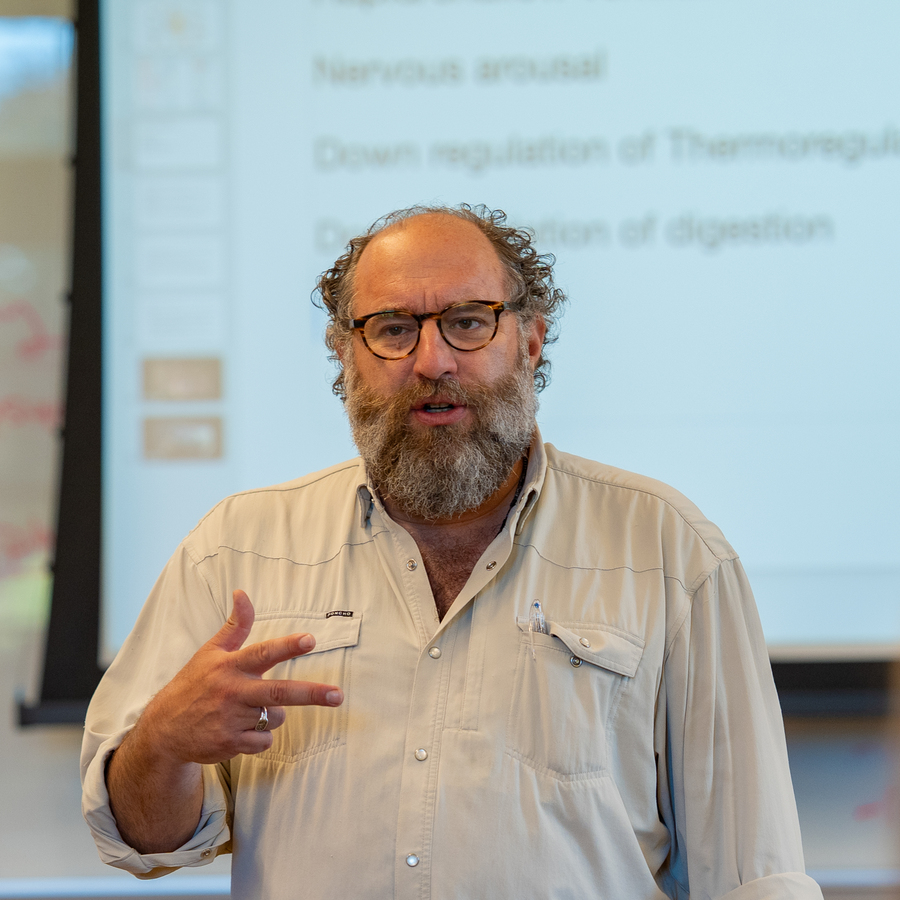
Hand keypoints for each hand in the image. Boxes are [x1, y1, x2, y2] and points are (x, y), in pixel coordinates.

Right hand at [138, 589, 343, 764]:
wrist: (164, 730)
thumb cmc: (193, 684)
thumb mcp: (210, 652)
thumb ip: (235, 626)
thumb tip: (242, 592)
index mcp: (229, 666)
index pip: (263, 652)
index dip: (288, 645)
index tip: (310, 640)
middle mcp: (233, 692)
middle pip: (279, 692)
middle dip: (312, 694)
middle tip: (338, 695)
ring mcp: (232, 720)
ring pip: (276, 716)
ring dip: (273, 714)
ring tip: (248, 710)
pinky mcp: (231, 744)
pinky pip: (265, 740)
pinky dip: (261, 736)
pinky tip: (241, 730)